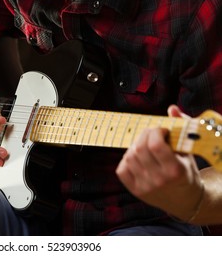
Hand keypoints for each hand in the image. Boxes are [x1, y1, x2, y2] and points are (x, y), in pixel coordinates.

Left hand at [116, 105, 203, 220]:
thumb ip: (180, 128)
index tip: (161, 130)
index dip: (155, 131)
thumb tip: (172, 108)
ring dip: (135, 147)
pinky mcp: (135, 190)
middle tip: (151, 134)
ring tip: (146, 147)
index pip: (156, 145)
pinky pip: (121, 169)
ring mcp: (145, 186)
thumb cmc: (187, 172)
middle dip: (144, 135)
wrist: (185, 201)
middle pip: (139, 149)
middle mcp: (158, 180)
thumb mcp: (188, 152)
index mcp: (175, 170)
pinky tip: (138, 159)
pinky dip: (127, 160)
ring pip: (129, 157)